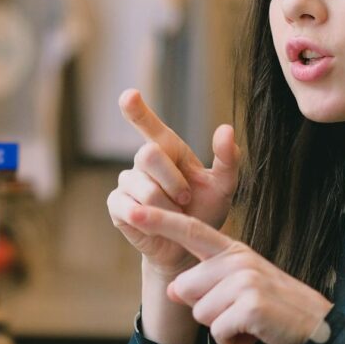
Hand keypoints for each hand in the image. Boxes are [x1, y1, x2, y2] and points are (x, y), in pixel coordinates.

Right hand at [107, 89, 239, 276]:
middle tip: (186, 200)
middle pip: (148, 155)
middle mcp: (144, 161)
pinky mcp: (116, 205)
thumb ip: (227, 159)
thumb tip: (225, 128)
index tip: (129, 95)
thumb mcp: (223, 186)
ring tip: (174, 216)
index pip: (148, 125)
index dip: (137, 110)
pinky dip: (148, 218)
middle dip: (172, 181)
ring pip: (143, 187)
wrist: (189, 247)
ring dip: (166, 206)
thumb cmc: (205, 212)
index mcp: (168, 149)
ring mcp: (127, 182)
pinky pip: (128, 206)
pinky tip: (154, 223)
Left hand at [126, 204, 333, 343]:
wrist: (318, 329)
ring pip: (200, 313)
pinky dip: (234, 343)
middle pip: (184, 289)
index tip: (133, 210)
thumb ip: (206, 283)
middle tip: (239, 313)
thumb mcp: (240, 289)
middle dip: (205, 311)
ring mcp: (245, 281)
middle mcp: (238, 260)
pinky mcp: (251, 305)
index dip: (160, 221)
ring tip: (250, 323)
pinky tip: (254, 335)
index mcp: (234, 251)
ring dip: (221, 329)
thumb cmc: (275, 310)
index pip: (191, 232)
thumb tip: (171, 289)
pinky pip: (218, 332)